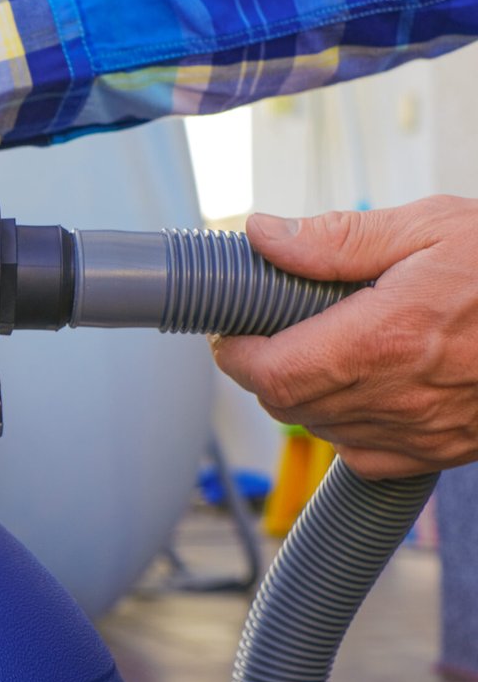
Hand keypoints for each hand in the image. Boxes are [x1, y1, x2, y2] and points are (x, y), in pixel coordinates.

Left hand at [212, 195, 477, 477]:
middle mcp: (401, 397)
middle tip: (275, 327)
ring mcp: (426, 432)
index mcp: (385, 339)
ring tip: (328, 345)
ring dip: (306, 394)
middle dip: (267, 368)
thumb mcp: (431, 227)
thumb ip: (337, 239)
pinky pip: (367, 454)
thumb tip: (264, 237)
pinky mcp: (446, 451)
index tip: (234, 328)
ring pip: (322, 429)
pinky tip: (366, 383)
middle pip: (288, 405)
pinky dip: (348, 423)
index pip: (270, 372)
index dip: (238, 353)